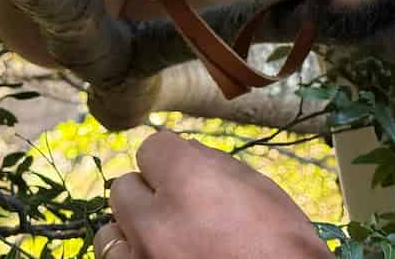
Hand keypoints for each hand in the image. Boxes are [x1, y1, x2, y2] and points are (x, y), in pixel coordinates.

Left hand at [95, 130, 331, 258]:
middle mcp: (155, 220)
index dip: (170, 159)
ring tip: (166, 243)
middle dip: (149, 194)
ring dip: (134, 233)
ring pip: (110, 232)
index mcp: (188, 182)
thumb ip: (212, 164)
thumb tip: (183, 151)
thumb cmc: (284, 247)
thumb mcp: (259, 189)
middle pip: (124, 187)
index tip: (183, 172)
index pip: (150, 148)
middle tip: (179, 210)